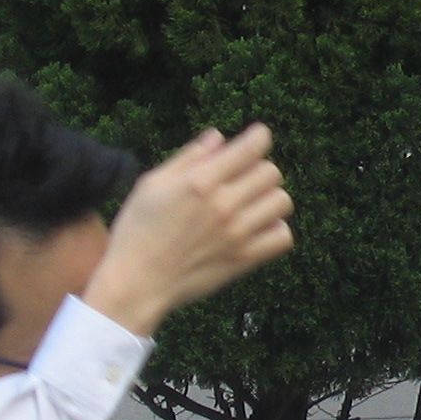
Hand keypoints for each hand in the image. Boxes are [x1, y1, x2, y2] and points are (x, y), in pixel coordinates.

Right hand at [84, 124, 294, 337]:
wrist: (136, 283)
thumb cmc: (137, 230)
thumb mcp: (152, 184)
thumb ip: (189, 157)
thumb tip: (219, 137)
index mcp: (200, 181)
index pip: (252, 147)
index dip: (258, 137)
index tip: (255, 138)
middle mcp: (224, 204)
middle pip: (271, 172)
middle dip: (258, 169)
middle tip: (241, 179)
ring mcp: (238, 233)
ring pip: (282, 201)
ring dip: (268, 198)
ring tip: (249, 204)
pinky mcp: (245, 258)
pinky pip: (283, 236)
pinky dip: (274, 230)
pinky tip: (255, 228)